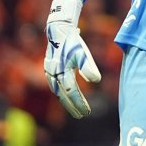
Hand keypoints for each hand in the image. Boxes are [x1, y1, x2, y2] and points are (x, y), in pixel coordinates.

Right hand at [44, 0, 101, 117]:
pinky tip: (66, 95)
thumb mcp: (83, 53)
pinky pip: (55, 85)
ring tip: (75, 108)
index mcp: (62, 72)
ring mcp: (49, 72)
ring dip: (66, 101)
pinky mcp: (48, 69)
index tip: (87, 112)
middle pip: (63, 95)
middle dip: (72, 106)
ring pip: (58, 91)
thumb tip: (96, 80)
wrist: (58, 29)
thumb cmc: (73, 42)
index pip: (72, 93)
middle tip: (81, 115)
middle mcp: (53, 74)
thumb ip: (89, 67)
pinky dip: (61, 92)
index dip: (79, 103)